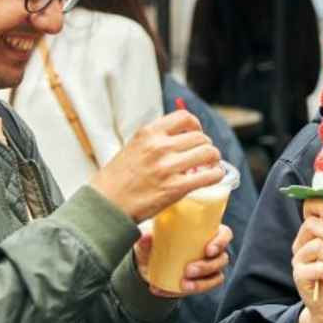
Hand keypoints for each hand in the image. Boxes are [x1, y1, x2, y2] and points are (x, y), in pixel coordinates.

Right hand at [91, 110, 221, 221]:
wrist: (105, 204)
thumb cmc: (116, 179)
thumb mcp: (133, 147)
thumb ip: (155, 140)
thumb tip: (179, 138)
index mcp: (148, 133)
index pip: (184, 117)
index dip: (196, 125)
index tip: (197, 133)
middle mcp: (159, 147)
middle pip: (200, 136)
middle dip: (206, 145)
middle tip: (204, 155)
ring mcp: (167, 167)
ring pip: (208, 153)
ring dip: (214, 159)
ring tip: (210, 165)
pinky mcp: (175, 188)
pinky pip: (208, 176)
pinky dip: (216, 175)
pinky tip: (213, 177)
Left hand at [133, 224, 232, 296]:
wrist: (147, 259)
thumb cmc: (156, 239)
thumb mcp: (151, 236)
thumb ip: (147, 237)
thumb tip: (146, 237)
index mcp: (207, 233)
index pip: (225, 235)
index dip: (221, 242)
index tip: (208, 250)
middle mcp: (212, 251)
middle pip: (221, 259)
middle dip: (207, 267)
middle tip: (189, 270)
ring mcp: (207, 269)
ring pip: (215, 278)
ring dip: (201, 284)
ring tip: (183, 285)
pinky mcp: (197, 283)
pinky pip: (196, 290)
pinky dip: (178, 293)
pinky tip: (161, 291)